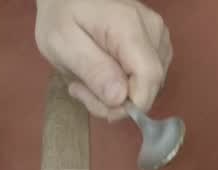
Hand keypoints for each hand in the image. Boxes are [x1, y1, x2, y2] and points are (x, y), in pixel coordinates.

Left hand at [34, 0, 171, 119]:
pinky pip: (148, 77)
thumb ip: (92, 69)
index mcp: (130, 28)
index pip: (148, 81)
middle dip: (117, 102)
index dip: (126, 105)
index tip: (93, 101)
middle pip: (151, 86)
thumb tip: (120, 98)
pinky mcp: (156, 40)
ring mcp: (157, 34)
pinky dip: (127, 84)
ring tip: (89, 79)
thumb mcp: (62, 43)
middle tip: (82, 89)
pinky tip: (105, 73)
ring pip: (151, 85)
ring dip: (120, 95)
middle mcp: (153, 30)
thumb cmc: (60, 14)